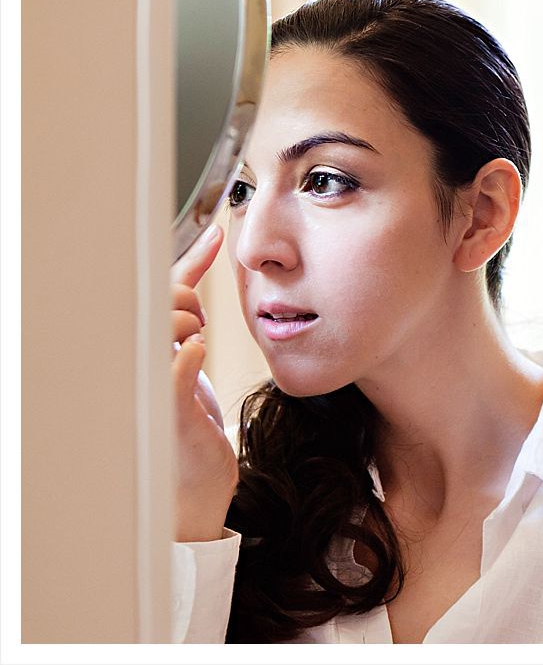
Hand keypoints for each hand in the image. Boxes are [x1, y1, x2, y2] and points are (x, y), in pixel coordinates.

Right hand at [170, 224, 237, 541]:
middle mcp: (136, 363)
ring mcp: (146, 383)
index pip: (159, 289)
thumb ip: (189, 306)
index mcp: (140, 349)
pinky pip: (178, 363)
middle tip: (202, 330)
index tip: (218, 236)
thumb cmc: (187, 423)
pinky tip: (197, 356)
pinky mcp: (166, 408)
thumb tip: (211, 245)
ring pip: (172, 322)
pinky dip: (191, 352)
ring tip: (198, 350)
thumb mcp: (187, 355)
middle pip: (166, 298)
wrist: (191, 492)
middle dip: (192, 302)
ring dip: (195, 326)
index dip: (190, 259)